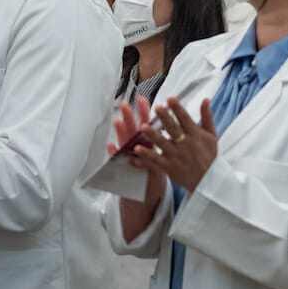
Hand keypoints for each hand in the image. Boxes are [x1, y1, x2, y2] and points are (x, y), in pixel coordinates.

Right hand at [109, 98, 166, 233]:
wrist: (150, 188)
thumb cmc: (160, 167)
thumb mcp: (166, 152)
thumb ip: (169, 136)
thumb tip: (176, 121)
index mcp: (150, 140)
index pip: (148, 122)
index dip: (146, 112)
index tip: (144, 99)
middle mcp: (139, 145)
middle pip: (134, 128)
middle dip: (131, 116)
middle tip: (125, 103)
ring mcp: (132, 155)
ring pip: (126, 140)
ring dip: (121, 131)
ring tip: (118, 120)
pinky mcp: (128, 166)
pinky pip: (120, 159)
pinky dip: (115, 153)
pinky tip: (111, 146)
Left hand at [131, 97, 217, 192]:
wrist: (209, 179)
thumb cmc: (210, 155)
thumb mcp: (212, 134)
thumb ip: (207, 116)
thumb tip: (206, 100)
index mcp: (195, 134)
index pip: (185, 118)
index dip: (178, 108)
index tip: (170, 99)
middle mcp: (185, 144)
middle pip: (173, 129)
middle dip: (165, 118)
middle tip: (157, 108)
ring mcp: (176, 156)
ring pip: (162, 143)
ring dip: (152, 135)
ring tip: (143, 127)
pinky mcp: (169, 167)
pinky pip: (155, 160)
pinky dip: (146, 155)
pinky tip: (136, 149)